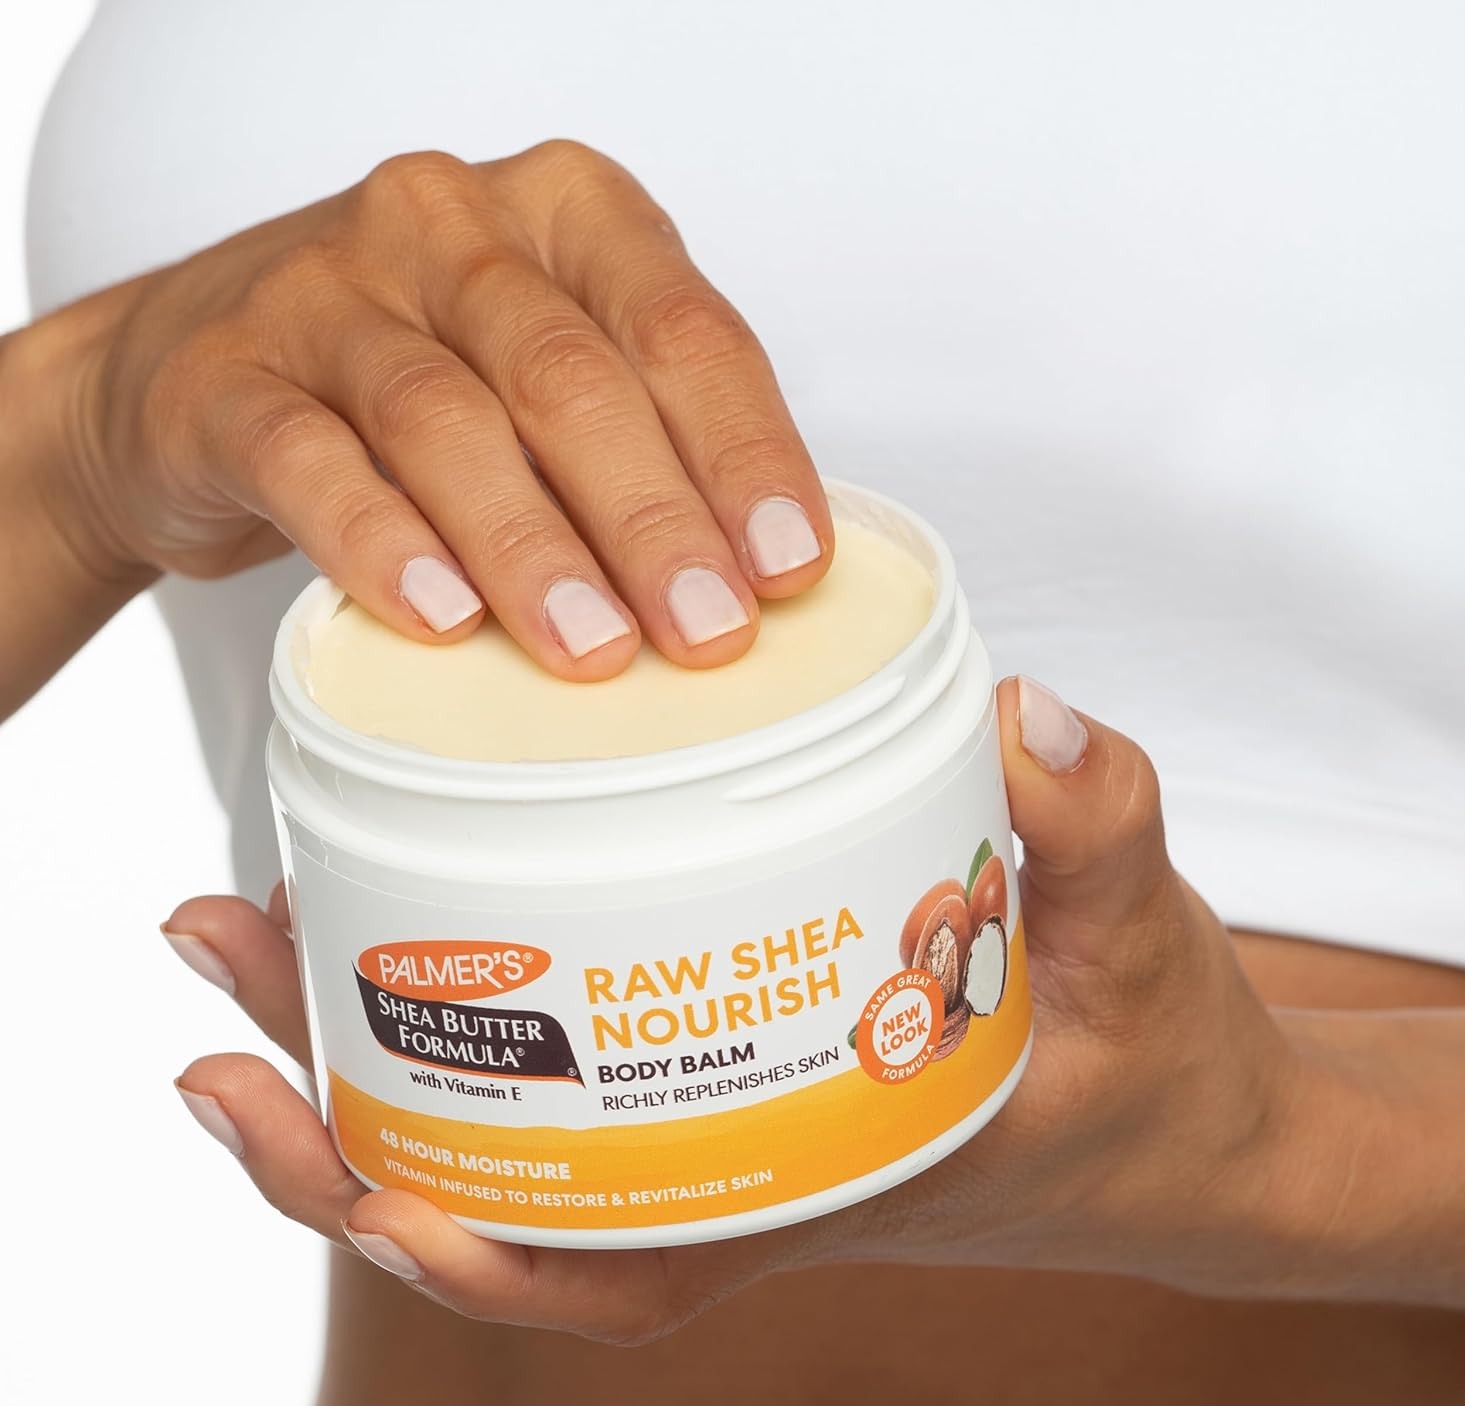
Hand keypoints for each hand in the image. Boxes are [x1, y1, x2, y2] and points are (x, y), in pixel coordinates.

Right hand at [48, 143, 830, 676]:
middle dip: (653, 519)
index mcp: (564, 214)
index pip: (680, 329)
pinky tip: (440, 618)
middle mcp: (447, 227)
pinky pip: (308, 461)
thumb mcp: (546, 377)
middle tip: (705, 631)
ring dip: (531, 547)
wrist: (193, 370)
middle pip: (569, 376)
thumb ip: (640, 440)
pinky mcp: (225, 377)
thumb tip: (748, 581)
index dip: (745, 453)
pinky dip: (381, 545)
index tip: (785, 566)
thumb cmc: (414, 380)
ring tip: (592, 647)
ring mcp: (325, 290)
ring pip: (444, 419)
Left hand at [166, 677, 1327, 1342]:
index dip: (476, 1253)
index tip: (358, 1178)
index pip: (620, 1276)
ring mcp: (734, 1122)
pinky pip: (573, 1073)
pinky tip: (410, 918)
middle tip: (222, 952)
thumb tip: (1029, 715)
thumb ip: (1101, 828)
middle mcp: (753, 1168)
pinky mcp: (741, 1064)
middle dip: (341, 1118)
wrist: (1187, 1127)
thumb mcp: (1146, 950)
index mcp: (825, 1188)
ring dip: (364, 1051)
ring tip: (250, 927)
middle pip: (507, 1195)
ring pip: (513, 1132)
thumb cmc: (1154, 1066)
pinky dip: (470, 1025)